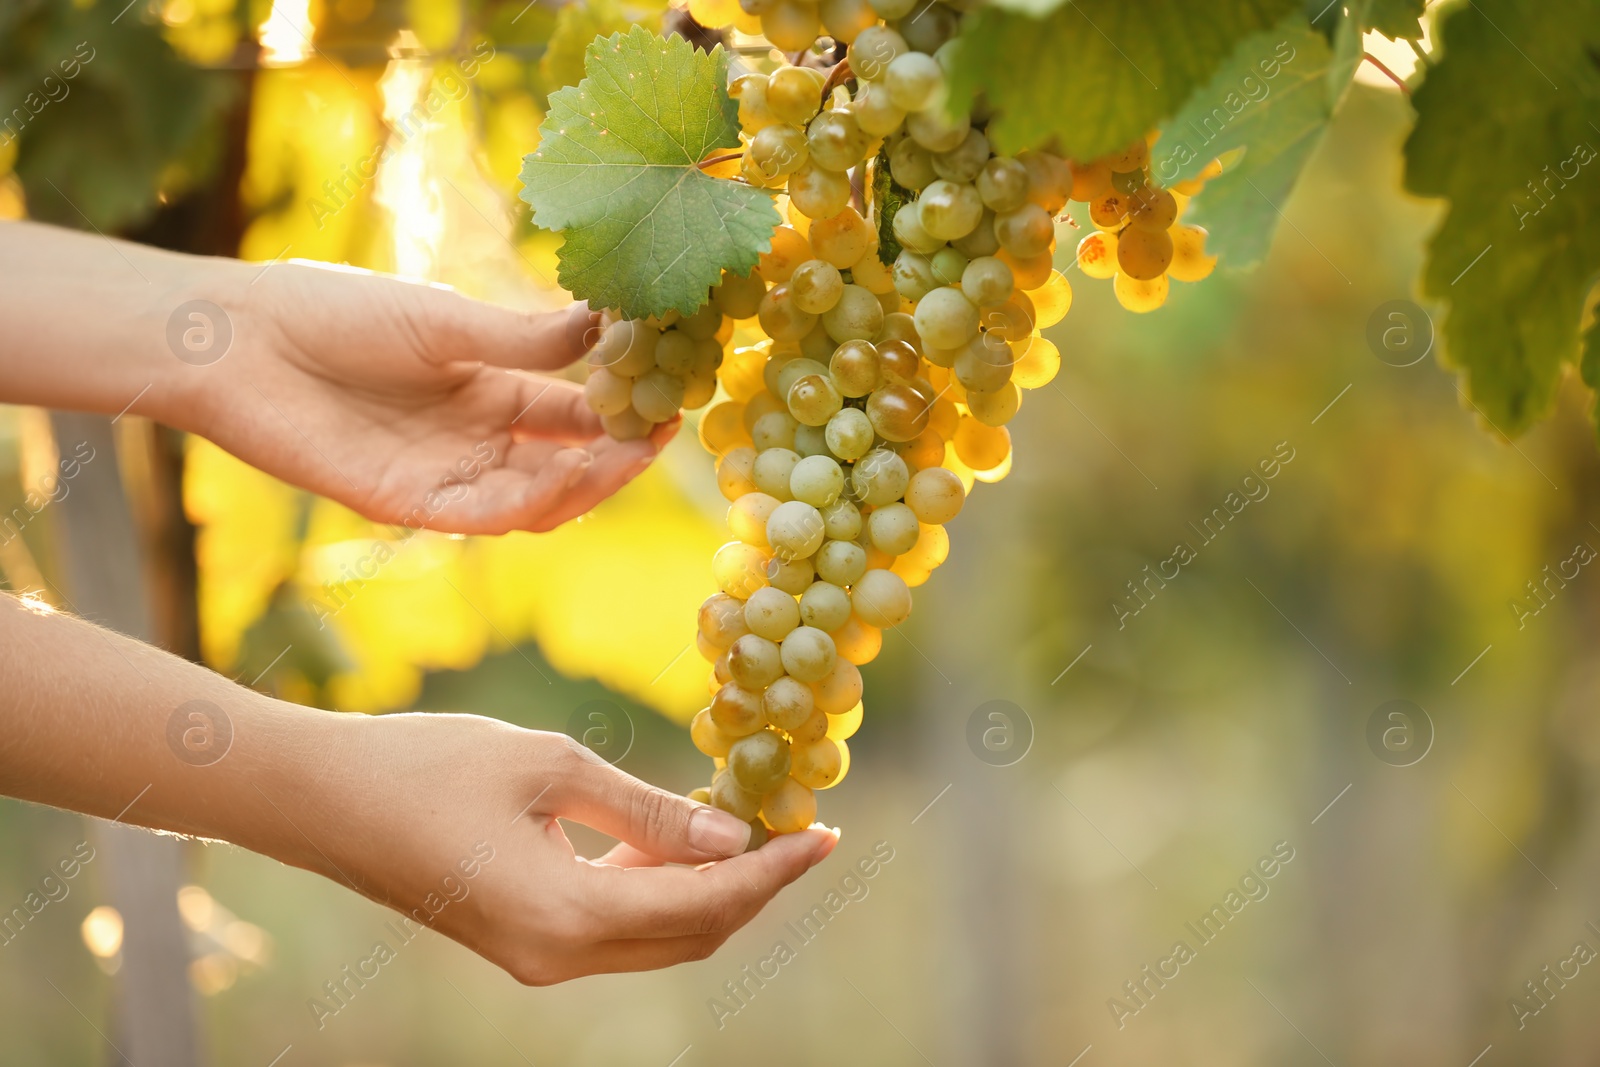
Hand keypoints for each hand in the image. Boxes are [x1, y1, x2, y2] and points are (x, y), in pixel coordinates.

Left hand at [174, 258, 675, 533]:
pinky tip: (564, 473)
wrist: (239, 342)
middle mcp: (476, 439)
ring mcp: (445, 476)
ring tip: (625, 455)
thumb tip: (608, 323)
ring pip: (535, 500)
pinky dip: (530, 499)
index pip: (576, 413)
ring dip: (585, 483)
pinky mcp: (408, 505)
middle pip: (567, 463)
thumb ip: (523, 338)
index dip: (625, 411)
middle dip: (617, 454)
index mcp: (490, 390)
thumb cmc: (333, 313)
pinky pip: (484, 516)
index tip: (672, 399)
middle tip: (660, 436)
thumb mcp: (442, 321)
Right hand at [305, 712, 836, 983]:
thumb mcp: (550, 768)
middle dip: (753, 885)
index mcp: (566, 917)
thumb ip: (646, 810)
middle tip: (801, 828)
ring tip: (750, 824)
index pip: (706, 903)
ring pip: (654, 936)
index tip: (827, 834)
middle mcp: (556, 957)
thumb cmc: (428, 766)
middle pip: (689, 934)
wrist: (318, 800)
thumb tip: (729, 835)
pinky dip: (656, 888)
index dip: (774, 870)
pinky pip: (612, 926)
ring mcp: (533, 957)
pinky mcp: (517, 939)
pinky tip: (673, 838)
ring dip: (708, 887)